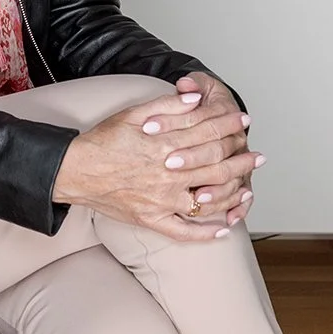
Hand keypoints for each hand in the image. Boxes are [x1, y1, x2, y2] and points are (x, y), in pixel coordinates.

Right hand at [52, 74, 263, 242]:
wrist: (74, 170)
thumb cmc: (103, 141)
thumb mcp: (133, 113)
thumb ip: (168, 106)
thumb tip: (196, 100)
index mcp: (164, 145)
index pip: (208, 134)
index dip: (229, 127)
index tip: (244, 123)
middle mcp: (167, 174)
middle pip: (216, 167)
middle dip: (241, 161)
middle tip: (258, 158)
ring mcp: (161, 200)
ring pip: (208, 200)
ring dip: (233, 196)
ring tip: (248, 190)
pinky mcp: (151, 219)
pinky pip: (184, 231)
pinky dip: (206, 233)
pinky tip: (223, 230)